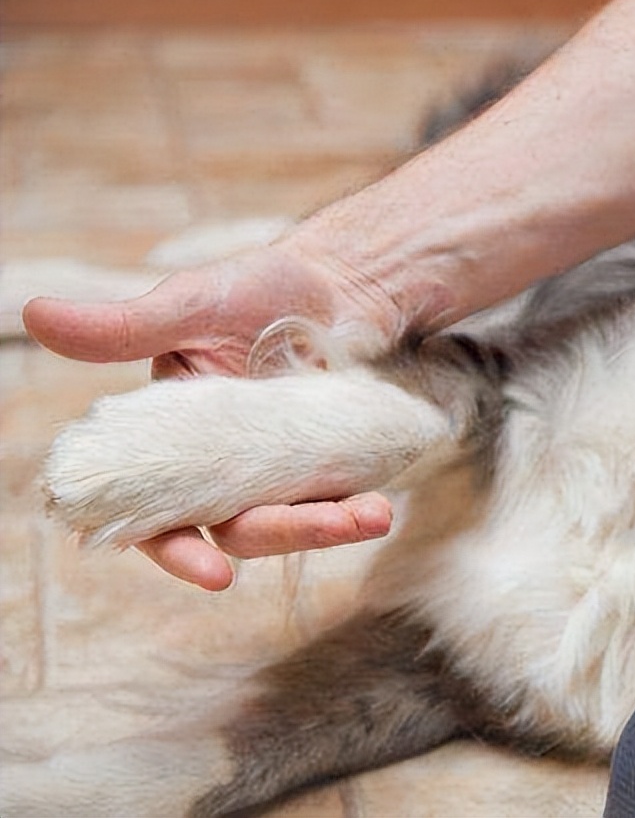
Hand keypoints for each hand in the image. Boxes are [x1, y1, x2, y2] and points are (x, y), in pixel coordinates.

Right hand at [23, 242, 411, 590]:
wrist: (345, 279)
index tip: (215, 575)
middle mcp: (222, 465)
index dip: (177, 551)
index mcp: (172, 440)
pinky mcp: (329, 463)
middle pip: (238, 528)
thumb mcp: (191, 304)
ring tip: (374, 515)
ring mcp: (280, 468)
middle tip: (332, 526)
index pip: (158, 513)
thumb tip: (32, 316)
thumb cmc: (260, 287)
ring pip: (291, 520)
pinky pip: (335, 500)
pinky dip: (355, 508)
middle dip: (284, 534)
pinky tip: (379, 505)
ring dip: (329, 526)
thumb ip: (124, 326)